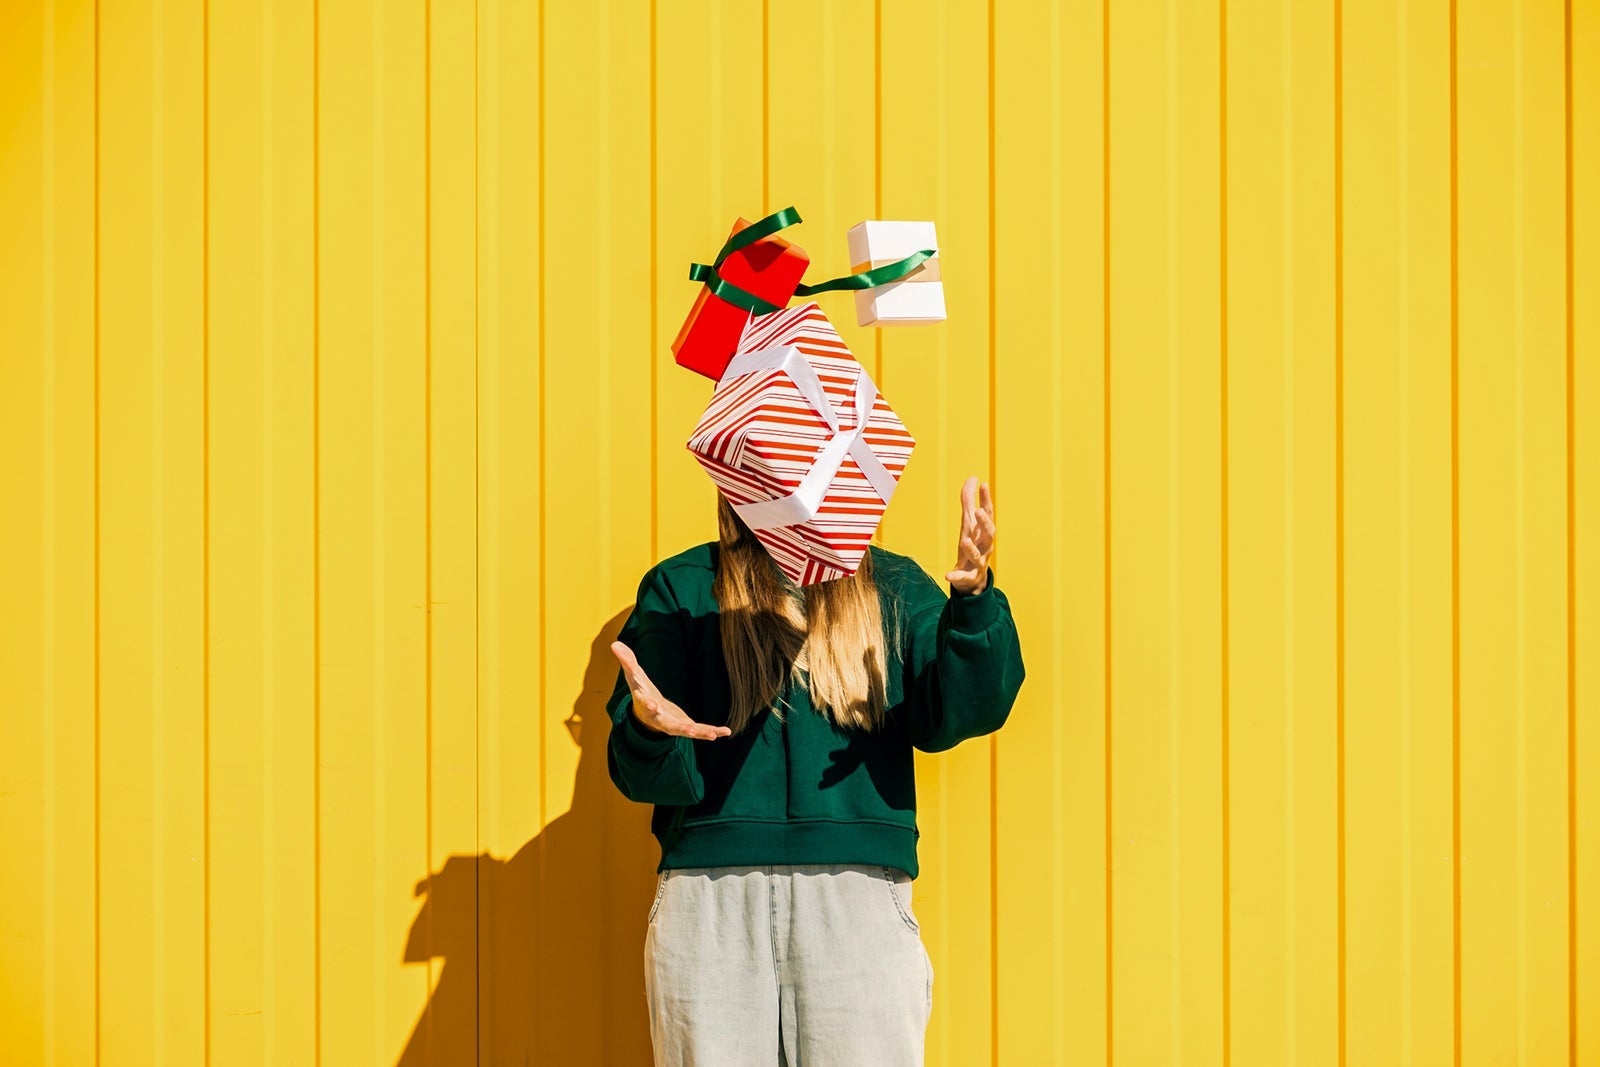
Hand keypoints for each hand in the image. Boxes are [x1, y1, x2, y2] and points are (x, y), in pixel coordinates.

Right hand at [610, 641, 731, 740]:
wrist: (647, 715)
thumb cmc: (642, 692)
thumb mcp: (634, 676)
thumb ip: (627, 661)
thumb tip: (614, 643)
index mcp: (647, 705)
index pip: (646, 704)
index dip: (649, 704)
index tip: (652, 704)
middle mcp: (660, 719)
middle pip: (668, 725)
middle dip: (678, 727)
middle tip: (688, 729)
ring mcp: (674, 725)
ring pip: (687, 731)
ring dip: (699, 733)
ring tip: (712, 734)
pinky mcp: (686, 727)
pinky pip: (700, 730)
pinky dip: (713, 731)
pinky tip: (726, 731)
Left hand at [945, 476, 994, 595]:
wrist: (972, 577)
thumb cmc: (972, 544)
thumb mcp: (969, 522)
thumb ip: (969, 501)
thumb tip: (973, 478)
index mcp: (983, 532)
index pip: (988, 514)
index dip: (986, 499)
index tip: (983, 484)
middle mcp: (984, 546)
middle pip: (989, 534)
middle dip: (985, 523)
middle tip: (979, 511)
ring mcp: (978, 562)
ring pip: (978, 556)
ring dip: (972, 549)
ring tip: (964, 541)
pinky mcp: (968, 576)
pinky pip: (964, 576)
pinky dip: (957, 576)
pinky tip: (948, 575)